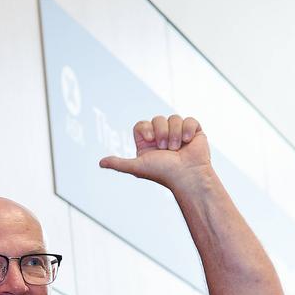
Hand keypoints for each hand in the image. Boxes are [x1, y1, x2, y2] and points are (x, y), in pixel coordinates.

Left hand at [98, 114, 212, 190]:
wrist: (188, 176)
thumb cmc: (163, 173)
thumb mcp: (138, 167)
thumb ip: (119, 164)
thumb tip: (101, 163)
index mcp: (148, 144)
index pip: (142, 125)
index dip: (146, 129)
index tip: (151, 140)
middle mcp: (162, 137)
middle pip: (157, 119)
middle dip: (162, 133)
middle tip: (166, 149)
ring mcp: (178, 133)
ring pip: (173, 118)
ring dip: (175, 134)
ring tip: (178, 148)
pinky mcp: (193, 131)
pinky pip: (188, 119)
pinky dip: (188, 130)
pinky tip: (188, 142)